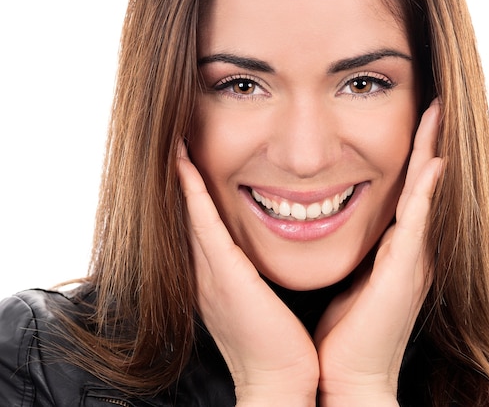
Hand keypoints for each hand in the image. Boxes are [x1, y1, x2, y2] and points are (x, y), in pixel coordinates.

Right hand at [177, 142, 318, 405]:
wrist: (281, 381)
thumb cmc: (279, 343)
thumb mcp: (262, 299)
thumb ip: (255, 272)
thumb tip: (265, 247)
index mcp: (214, 277)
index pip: (197, 224)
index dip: (188, 191)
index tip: (186, 159)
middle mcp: (203, 272)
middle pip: (183, 214)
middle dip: (177, 178)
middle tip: (172, 141)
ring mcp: (209, 273)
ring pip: (188, 212)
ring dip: (180, 176)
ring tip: (173, 142)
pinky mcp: (224, 275)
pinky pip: (203, 223)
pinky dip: (192, 192)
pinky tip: (185, 165)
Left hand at [314, 100, 442, 406]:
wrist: (346, 380)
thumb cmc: (340, 333)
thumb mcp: (344, 278)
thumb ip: (344, 249)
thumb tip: (321, 222)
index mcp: (393, 249)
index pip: (405, 189)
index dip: (411, 154)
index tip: (411, 120)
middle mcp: (410, 249)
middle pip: (423, 183)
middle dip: (428, 142)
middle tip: (434, 103)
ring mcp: (412, 260)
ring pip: (426, 193)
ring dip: (433, 152)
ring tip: (438, 115)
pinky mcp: (406, 273)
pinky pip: (418, 222)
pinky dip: (427, 191)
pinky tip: (434, 163)